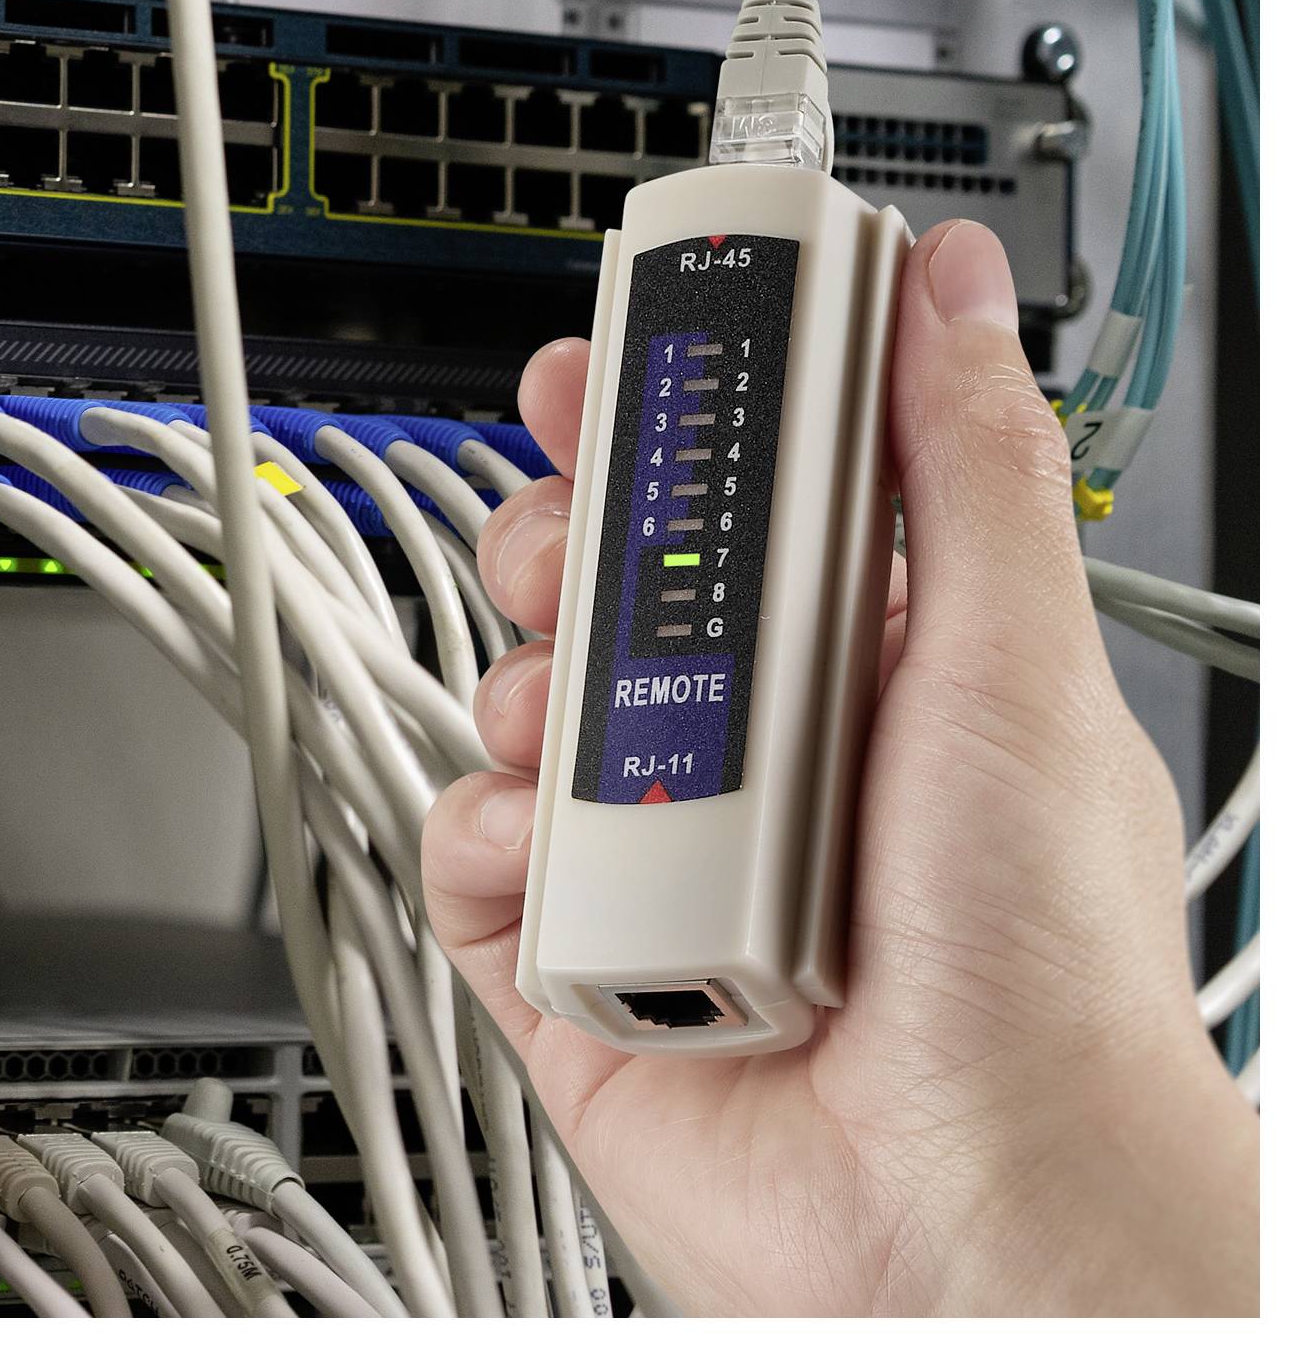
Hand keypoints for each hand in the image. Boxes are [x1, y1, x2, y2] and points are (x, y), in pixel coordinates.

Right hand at [422, 220, 1256, 1314]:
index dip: (663, 415)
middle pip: (601, 585)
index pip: (738, 494)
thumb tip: (958, 289)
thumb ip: (964, 462)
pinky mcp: (568, 959)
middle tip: (580, 555)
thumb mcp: (1014, 664)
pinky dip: (483, 841)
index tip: (606, 361)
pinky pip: (466, 852)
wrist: (971, 1215)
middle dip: (562, 544)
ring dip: (526, 697)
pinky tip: (551, 863)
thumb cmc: (1039, 969)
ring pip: (518, 704)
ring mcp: (655, 853)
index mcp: (868, 661)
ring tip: (595, 754)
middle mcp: (755, 750)